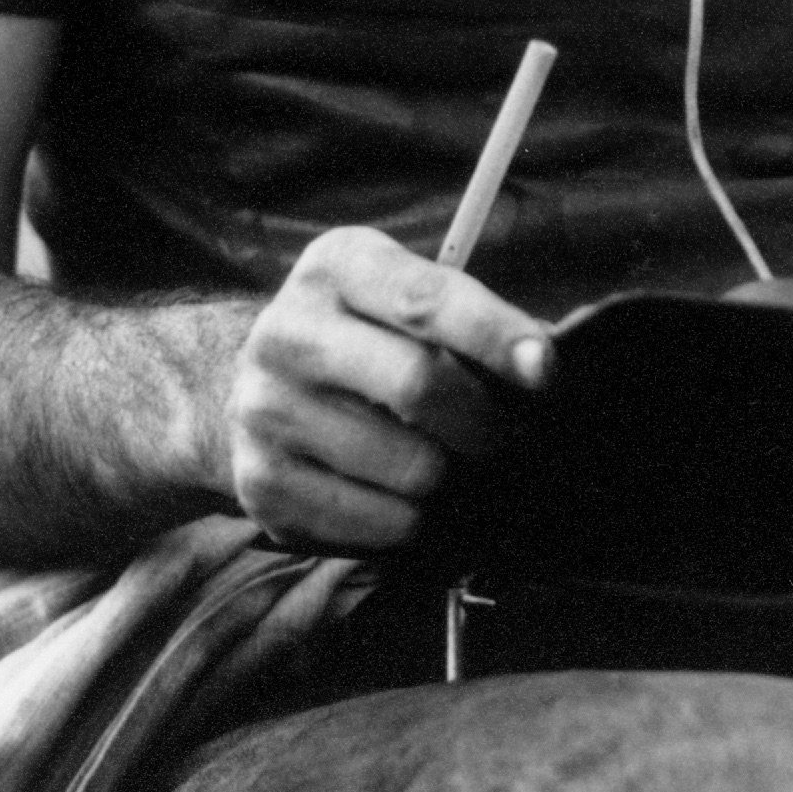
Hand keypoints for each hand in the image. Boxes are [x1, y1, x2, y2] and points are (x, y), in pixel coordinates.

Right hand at [228, 226, 552, 550]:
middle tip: (511, 438)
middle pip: (419, 385)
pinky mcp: (262, 484)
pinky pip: (382, 523)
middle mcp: (288, 332)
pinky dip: (418, 520)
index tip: (546, 370)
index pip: (424, 300)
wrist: (247, 388)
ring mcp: (267, 411)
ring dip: (454, 478)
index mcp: (335, 267)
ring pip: (410, 467)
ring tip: (454, 465)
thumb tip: (541, 367)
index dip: (494, 335)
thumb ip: (465, 318)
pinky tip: (409, 497)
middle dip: (486, 422)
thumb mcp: (398, 295)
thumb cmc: (360, 336)